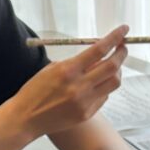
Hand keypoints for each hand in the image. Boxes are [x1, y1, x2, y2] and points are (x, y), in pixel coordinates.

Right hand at [7, 25, 129, 141]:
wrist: (25, 118)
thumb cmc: (35, 91)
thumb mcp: (52, 69)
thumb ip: (76, 62)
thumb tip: (99, 54)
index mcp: (68, 70)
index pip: (99, 49)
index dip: (115, 38)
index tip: (124, 30)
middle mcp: (79, 87)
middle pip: (113, 67)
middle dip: (121, 54)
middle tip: (122, 48)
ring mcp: (84, 102)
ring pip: (114, 83)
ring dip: (116, 71)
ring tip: (110, 67)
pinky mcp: (86, 114)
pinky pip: (104, 97)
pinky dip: (103, 88)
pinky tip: (94, 86)